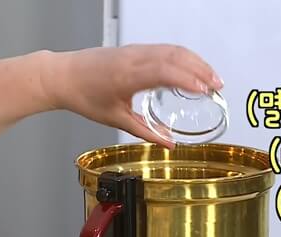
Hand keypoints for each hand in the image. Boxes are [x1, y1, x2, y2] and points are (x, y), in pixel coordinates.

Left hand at [38, 44, 223, 147]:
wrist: (63, 76)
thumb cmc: (84, 95)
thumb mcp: (116, 119)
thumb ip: (146, 132)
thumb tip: (168, 144)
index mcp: (128, 76)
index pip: (166, 72)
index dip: (190, 79)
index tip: (207, 90)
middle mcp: (134, 58)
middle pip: (176, 56)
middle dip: (201, 69)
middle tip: (218, 85)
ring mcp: (134, 50)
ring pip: (172, 49)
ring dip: (195, 61)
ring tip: (211, 77)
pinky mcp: (134, 48)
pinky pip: (164, 48)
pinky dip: (183, 57)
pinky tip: (191, 67)